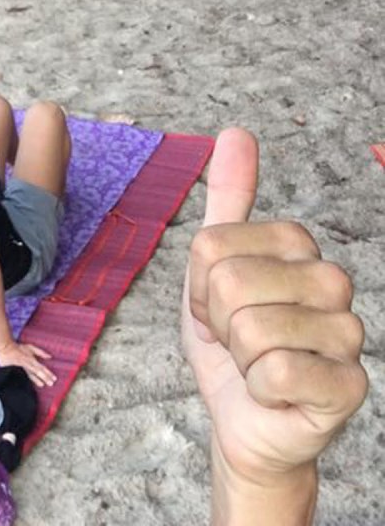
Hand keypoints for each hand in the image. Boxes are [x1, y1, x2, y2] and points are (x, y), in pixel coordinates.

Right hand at [0, 339, 55, 387]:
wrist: (5, 348)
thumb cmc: (19, 348)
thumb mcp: (31, 347)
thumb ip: (41, 352)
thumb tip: (50, 357)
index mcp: (31, 359)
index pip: (42, 367)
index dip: (48, 373)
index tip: (54, 378)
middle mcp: (27, 364)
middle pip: (37, 372)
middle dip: (44, 378)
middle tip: (51, 384)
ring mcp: (21, 368)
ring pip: (30, 376)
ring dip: (37, 380)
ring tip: (42, 385)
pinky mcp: (15, 371)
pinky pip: (22, 377)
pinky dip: (26, 381)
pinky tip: (29, 386)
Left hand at [183, 128, 366, 503]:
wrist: (242, 418)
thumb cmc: (230, 340)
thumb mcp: (211, 265)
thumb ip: (228, 198)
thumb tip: (237, 132)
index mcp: (298, 244)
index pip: (211, 246)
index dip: (200, 286)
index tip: (219, 307)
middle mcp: (332, 279)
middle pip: (231, 283)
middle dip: (218, 322)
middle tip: (237, 340)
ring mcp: (348, 333)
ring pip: (252, 328)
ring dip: (238, 356)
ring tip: (256, 364)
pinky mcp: (349, 384)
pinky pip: (276, 371)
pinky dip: (258, 387)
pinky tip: (273, 392)